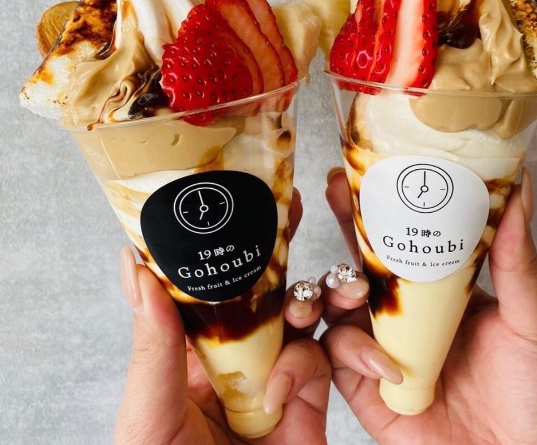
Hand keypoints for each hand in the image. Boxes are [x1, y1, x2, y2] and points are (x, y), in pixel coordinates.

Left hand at [115, 189, 330, 444]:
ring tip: (324, 281)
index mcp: (191, 352)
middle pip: (262, 289)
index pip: (209, 283)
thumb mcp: (148, 419)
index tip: (237, 193)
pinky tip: (284, 392)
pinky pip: (320, 367)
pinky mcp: (308, 407)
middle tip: (290, 201)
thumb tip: (138, 270)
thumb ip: (153, 349)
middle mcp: (236, 357)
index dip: (223, 238)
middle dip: (278, 245)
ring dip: (313, 296)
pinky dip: (312, 366)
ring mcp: (275, 378)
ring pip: (301, 319)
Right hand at [321, 169, 536, 444]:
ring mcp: (381, 349)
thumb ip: (517, 256)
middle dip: (342, 227)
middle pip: (360, 262)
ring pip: (336, 306)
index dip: (376, 208)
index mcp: (436, 291)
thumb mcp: (530, 316)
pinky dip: (351, 353)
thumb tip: (521, 188)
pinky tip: (384, 364)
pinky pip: (337, 359)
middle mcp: (403, 315)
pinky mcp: (367, 389)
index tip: (362, 173)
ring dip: (333, 289)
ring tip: (352, 288)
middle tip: (334, 195)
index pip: (399, 240)